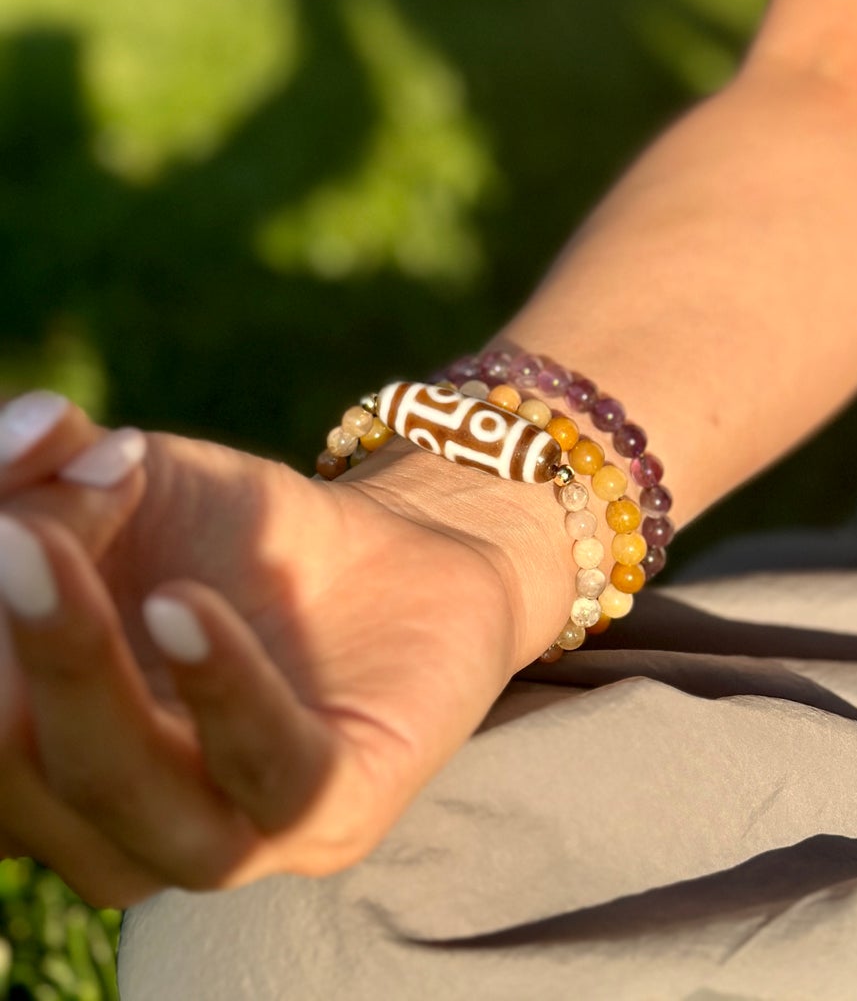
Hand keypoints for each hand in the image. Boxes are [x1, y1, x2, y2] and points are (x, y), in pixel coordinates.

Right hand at [0, 396, 574, 905]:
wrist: (405, 556)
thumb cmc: (236, 539)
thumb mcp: (127, 484)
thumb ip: (54, 469)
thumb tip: (26, 427)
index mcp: (30, 767)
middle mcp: (98, 827)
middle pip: (8, 748)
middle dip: (3, 624)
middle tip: (16, 522)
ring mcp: (213, 841)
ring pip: (110, 776)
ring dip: (69, 660)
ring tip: (39, 547)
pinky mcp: (333, 817)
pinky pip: (262, 770)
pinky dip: (216, 684)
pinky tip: (182, 606)